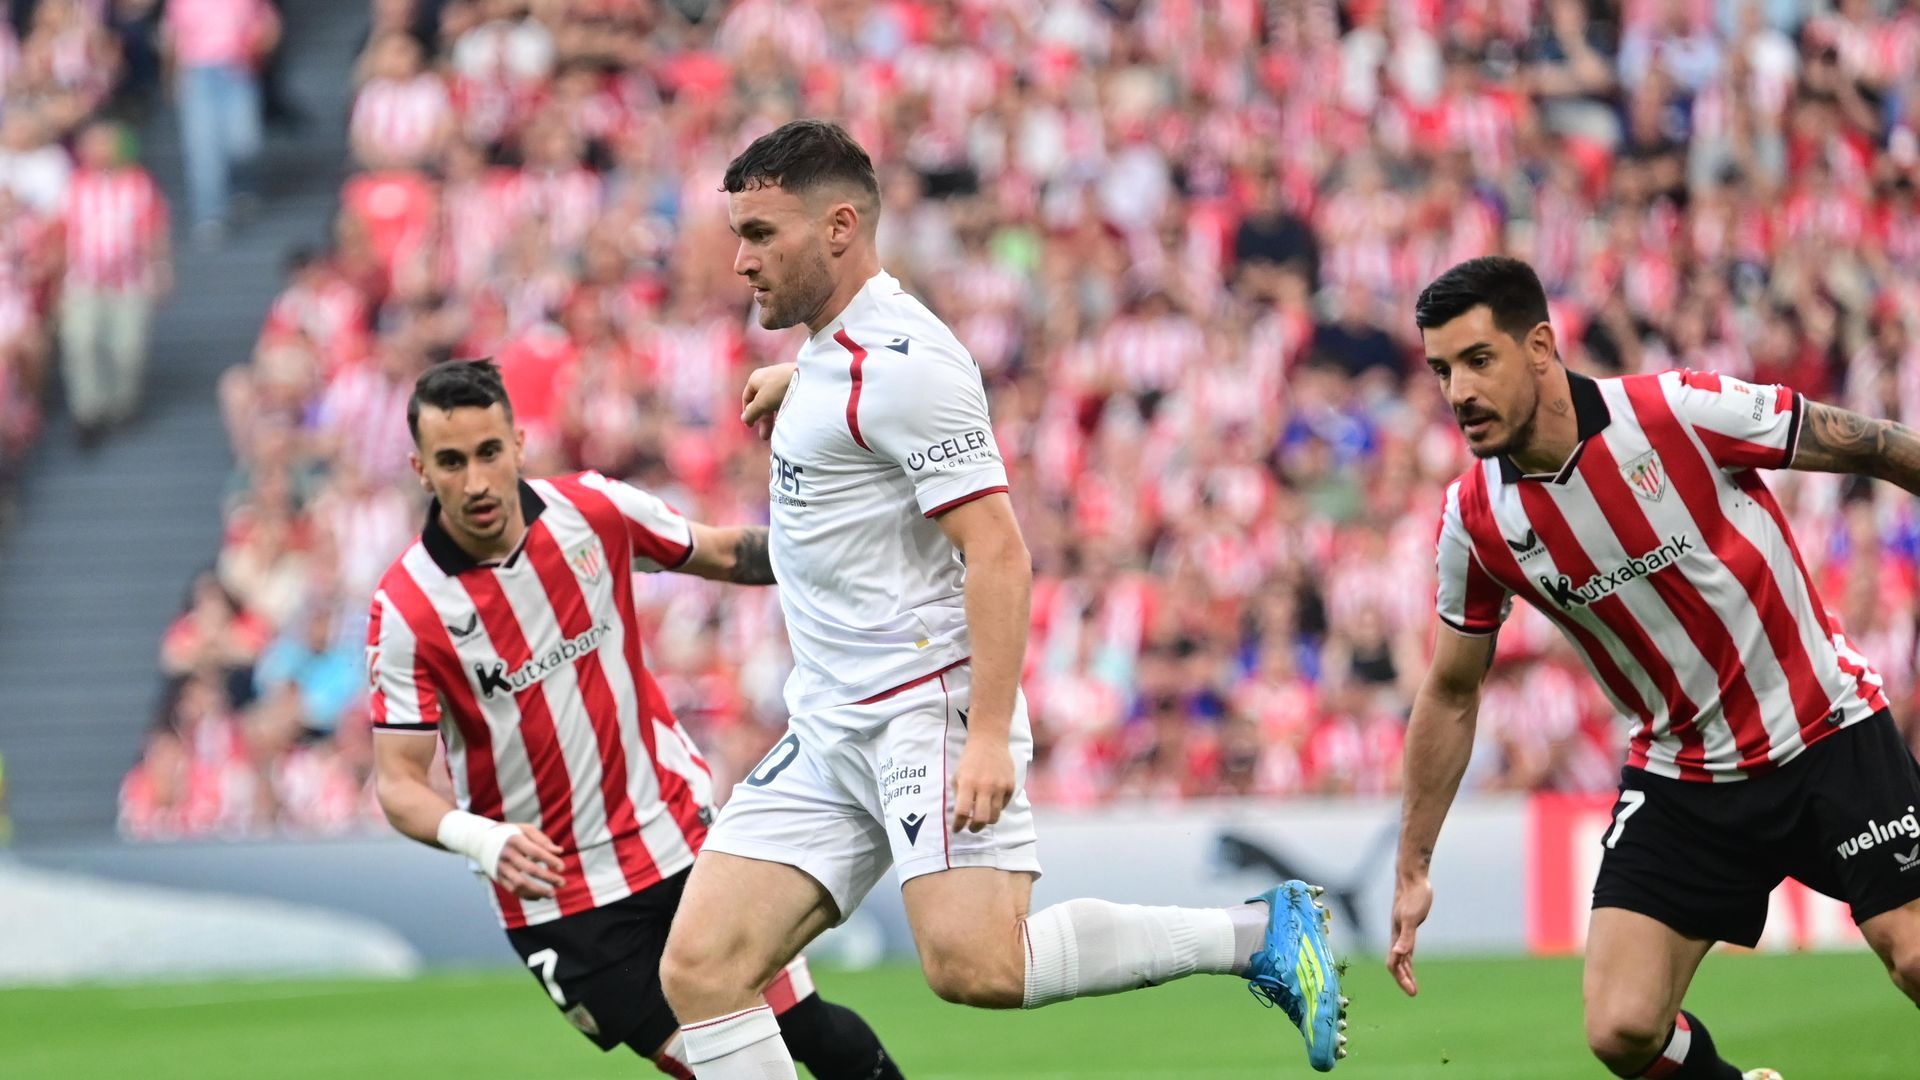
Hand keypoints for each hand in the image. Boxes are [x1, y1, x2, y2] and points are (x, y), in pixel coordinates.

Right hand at [496, 824, 566, 899]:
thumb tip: (559, 851)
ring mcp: (501, 868)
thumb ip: (543, 840)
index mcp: (515, 840)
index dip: (549, 860)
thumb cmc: (511, 834)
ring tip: (552, 894)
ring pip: (519, 884)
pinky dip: (527, 895)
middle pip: (529, 869)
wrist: (482, 841)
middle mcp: (507, 855)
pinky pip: (513, 890)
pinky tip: (539, 896)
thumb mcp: (525, 829)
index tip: (562, 868)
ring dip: (537, 891)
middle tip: (562, 883)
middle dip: (547, 878)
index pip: (535, 851)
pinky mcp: (498, 878)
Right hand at [740, 362, 796, 439]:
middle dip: (763, 420)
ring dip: (773, 418)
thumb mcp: (761, 402)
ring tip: (777, 434)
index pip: (747, 397)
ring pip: (774, 402)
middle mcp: (767, 378)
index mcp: (755, 379)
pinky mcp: (794, 385)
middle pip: (761, 402)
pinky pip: (785, 400)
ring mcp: (781, 381)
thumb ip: (752, 412)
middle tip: (764, 436)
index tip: (750, 425)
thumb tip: (744, 419)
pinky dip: (783, 411)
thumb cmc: (779, 388)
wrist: (805, 377)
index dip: (747, 412)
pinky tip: (786, 422)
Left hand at [950, 736, 1014, 833]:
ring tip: (982, 817)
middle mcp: (984, 786)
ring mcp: (1000, 786)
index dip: (957, 825)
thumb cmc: (970, 760)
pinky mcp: (1010, 785)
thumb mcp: (958, 775)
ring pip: (995, 816)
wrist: (989, 741)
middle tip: (971, 828)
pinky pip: (1004, 806)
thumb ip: (959, 795)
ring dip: (987, 821)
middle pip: (981, 819)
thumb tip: (961, 817)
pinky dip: (996, 808)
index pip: (962, 812)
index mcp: (967, 783)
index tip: (956, 829)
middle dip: (974, 828)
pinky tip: (991, 802)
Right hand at [1387, 874, 1432, 996]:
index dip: (1401, 979)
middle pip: (1396, 963)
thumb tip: (1400, 954)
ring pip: (1401, 957)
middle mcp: (1397, 936)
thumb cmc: (1414, 897)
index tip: (1412, 992)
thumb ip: (1406, 937)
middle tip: (1413, 993)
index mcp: (1396, 936)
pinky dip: (1408, 958)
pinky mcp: (1409, 925)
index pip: (1394, 964)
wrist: (1412, 879)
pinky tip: (1411, 960)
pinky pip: (1406, 947)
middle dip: (1403, 979)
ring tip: (1413, 984)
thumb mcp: (1411, 918)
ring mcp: (1402, 931)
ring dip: (1406, 971)